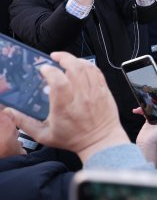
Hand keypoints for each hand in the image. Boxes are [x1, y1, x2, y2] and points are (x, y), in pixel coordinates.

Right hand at [3, 52, 128, 163]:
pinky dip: (88, 65)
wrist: (100, 142)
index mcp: (65, 108)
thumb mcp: (44, 136)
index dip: (50, 71)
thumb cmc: (73, 140)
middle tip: (55, 57)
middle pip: (75, 69)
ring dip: (75, 60)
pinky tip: (81, 65)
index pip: (59, 82)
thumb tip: (10, 112)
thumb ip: (25, 123)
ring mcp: (95, 93)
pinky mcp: (104, 91)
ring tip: (67, 60)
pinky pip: (97, 72)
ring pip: (87, 68)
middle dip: (64, 58)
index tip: (44, 69)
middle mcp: (81, 98)